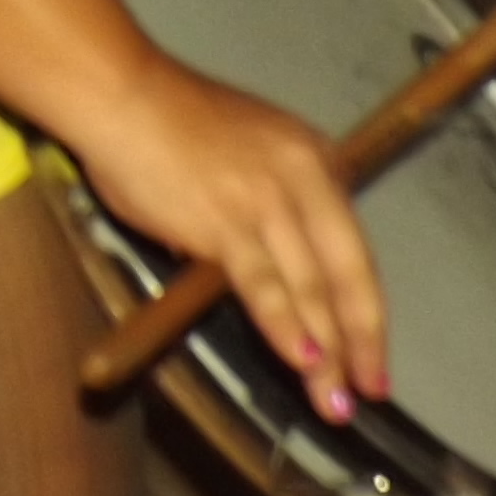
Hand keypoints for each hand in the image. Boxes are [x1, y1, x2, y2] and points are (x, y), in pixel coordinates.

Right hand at [73, 52, 387, 416]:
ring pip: (309, 288)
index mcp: (315, 161)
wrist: (122, 96)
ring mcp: (266, 202)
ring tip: (334, 399)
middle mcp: (304, 180)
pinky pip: (264, 285)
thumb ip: (270, 205)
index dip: (367, 308)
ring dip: (326, 351)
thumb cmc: (170, 122)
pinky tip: (301, 358)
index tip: (373, 354)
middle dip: (361, 341)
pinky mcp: (225, 223)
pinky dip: (285, 326)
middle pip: (345, 274)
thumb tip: (267, 265)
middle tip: (370, 390)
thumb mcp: (250, 150)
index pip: (353, 249)